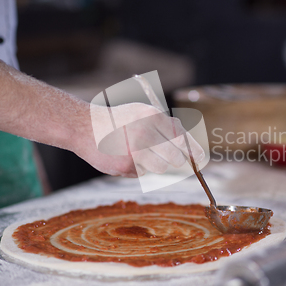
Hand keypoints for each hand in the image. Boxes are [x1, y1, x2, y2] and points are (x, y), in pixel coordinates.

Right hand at [74, 103, 204, 176]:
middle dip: (178, 160)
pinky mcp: (125, 166)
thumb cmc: (119, 119)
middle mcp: (146, 133)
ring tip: (142, 154)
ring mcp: (135, 151)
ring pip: (161, 168)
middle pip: (176, 158)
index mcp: (153, 116)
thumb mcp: (143, 112)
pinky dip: (138, 168)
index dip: (194, 151)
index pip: (182, 138)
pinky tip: (125, 156)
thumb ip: (165, 125)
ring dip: (157, 165)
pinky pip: (142, 172)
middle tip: (175, 159)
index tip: (201, 158)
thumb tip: (189, 144)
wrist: (84, 126)